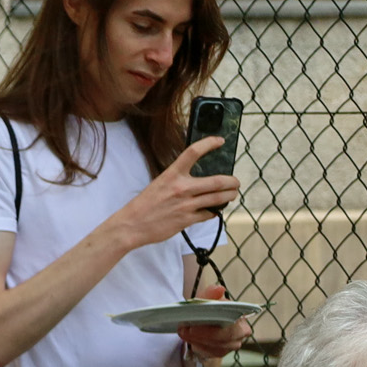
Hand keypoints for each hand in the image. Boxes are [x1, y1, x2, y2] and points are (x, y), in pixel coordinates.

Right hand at [105, 139, 240, 251]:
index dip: (209, 144)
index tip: (219, 141)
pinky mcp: (187, 220)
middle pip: (218, 181)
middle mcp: (181, 188)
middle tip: (235, 183)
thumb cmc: (144, 205)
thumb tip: (197, 181)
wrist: (131, 226)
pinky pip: (209, 214)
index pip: (193, 152)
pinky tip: (213, 210)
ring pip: (218, 199)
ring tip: (232, 195)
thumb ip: (178, 181)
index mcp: (172, 175)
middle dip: (232, 182)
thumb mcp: (159, 184)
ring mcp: (186, 205)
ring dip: (230, 196)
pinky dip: (214, 211)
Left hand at [177, 281, 252, 358]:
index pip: (232, 322)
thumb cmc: (209, 310)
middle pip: (224, 337)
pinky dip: (197, 346)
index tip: (196, 324)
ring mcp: (232, 344)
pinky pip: (210, 352)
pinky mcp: (222, 353)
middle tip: (184, 329)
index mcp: (241, 316)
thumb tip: (219, 289)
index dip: (214, 325)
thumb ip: (211, 294)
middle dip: (202, 334)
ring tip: (183, 332)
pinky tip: (190, 339)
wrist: (206, 323)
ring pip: (216, 346)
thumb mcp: (208, 300)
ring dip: (197, 340)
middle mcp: (241, 332)